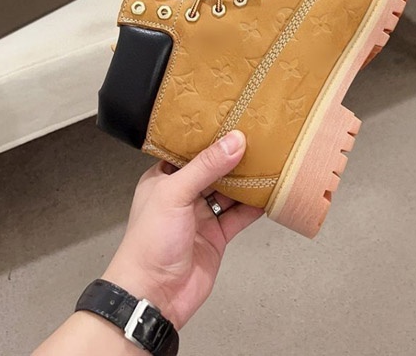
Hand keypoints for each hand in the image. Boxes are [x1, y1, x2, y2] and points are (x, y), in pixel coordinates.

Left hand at [103, 130, 262, 329]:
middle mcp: (184, 195)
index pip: (191, 150)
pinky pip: (240, 216)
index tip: (233, 120)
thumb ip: (206, 166)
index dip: (211, 136)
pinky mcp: (217, 236)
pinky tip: (268, 194)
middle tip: (257, 137)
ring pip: (230, 191)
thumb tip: (233, 142)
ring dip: (247, 180)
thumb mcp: (175, 194)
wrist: (153, 296)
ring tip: (267, 160)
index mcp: (165, 178)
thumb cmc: (148, 245)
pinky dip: (254, 206)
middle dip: (234, 156)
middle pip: (215, 169)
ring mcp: (201, 216)